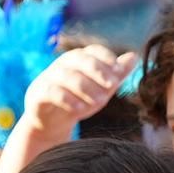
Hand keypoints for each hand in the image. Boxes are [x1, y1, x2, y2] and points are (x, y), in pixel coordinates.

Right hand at [20, 46, 139, 143]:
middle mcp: (63, 64)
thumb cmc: (79, 100)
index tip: (119, 73)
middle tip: (112, 87)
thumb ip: (116, 74)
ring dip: (86, 88)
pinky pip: (52, 91)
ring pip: (68, 76)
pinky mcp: (39, 92)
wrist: (51, 122)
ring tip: (99, 102)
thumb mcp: (101, 88)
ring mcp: (49, 77)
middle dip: (98, 72)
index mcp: (79, 59)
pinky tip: (80, 108)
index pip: (93, 51)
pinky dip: (68, 99)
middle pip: (81, 60)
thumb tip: (134, 57)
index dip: (106, 59)